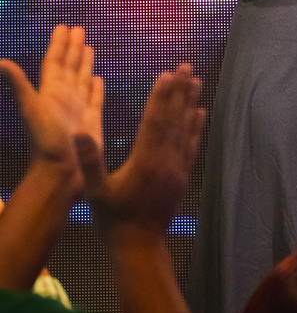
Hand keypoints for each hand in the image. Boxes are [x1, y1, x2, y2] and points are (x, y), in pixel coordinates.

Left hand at [0, 25, 102, 174]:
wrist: (61, 173)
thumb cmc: (46, 142)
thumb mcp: (31, 110)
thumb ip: (18, 85)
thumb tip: (0, 62)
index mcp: (50, 91)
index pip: (54, 61)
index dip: (58, 44)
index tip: (63, 27)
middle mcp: (64, 97)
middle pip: (69, 66)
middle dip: (73, 47)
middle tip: (79, 28)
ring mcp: (78, 108)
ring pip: (82, 79)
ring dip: (85, 63)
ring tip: (88, 47)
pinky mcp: (92, 120)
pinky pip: (95, 98)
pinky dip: (96, 88)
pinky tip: (98, 79)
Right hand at [81, 65, 204, 241]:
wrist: (140, 246)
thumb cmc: (113, 219)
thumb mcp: (96, 191)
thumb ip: (91, 161)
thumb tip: (79, 133)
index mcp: (145, 162)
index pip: (155, 122)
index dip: (161, 97)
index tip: (167, 74)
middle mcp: (166, 161)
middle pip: (174, 120)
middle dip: (180, 91)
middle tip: (187, 66)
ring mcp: (178, 168)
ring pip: (186, 130)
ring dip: (191, 103)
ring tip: (197, 80)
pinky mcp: (184, 176)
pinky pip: (192, 146)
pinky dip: (196, 128)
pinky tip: (200, 113)